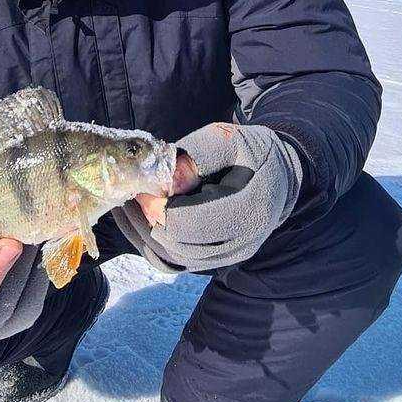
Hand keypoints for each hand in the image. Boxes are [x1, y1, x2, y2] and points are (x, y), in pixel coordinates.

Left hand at [112, 123, 302, 271]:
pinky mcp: (211, 261)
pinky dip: (146, 241)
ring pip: (169, 257)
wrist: (275, 179)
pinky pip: (169, 261)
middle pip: (177, 244)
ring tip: (126, 201)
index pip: (192, 223)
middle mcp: (241, 243)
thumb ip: (197, 155)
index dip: (160, 208)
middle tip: (128, 191)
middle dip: (146, 219)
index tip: (142, 185)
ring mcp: (225, 258)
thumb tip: (165, 179)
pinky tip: (133, 217)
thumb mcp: (229, 139)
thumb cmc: (251, 154)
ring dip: (141, 231)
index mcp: (252, 210)